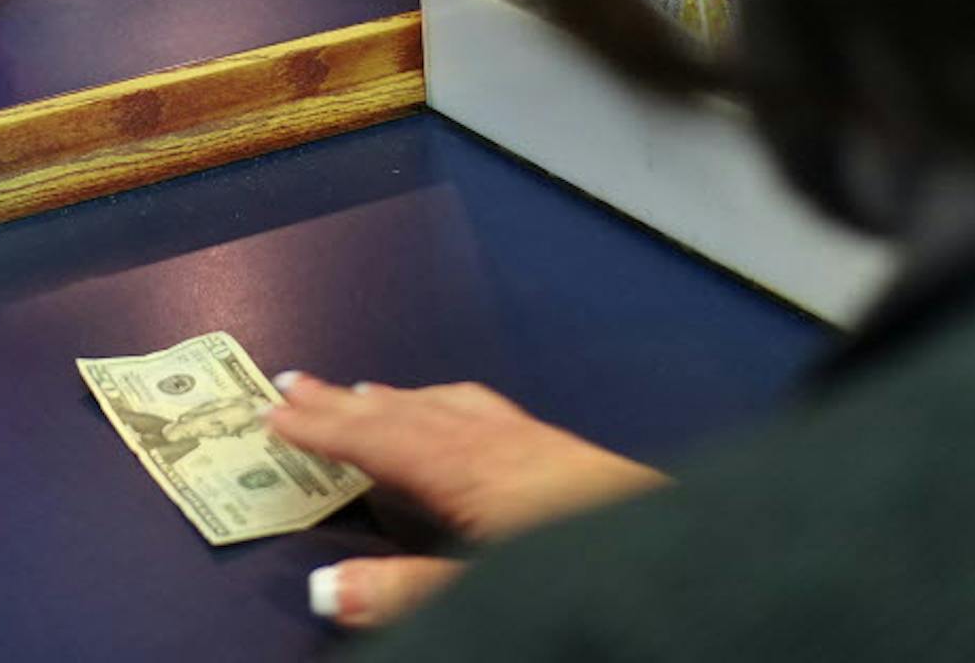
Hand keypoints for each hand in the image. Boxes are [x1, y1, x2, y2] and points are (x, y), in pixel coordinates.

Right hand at [268, 373, 666, 627]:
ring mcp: (538, 444)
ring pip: (449, 406)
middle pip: (407, 413)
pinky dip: (450, 403)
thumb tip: (325, 588)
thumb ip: (406, 593)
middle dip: (346, 401)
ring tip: (361, 390)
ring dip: (397, 397)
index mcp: (471, 473)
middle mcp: (498, 444)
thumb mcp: (484, 591)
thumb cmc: (588, 573)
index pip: (379, 442)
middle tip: (291, 381)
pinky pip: (487, 412)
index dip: (323, 430)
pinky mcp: (570, 454)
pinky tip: (461, 413)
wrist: (703, 559)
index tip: (271, 414)